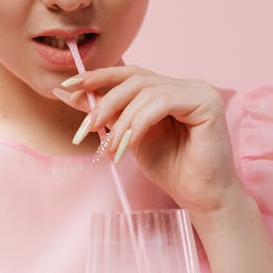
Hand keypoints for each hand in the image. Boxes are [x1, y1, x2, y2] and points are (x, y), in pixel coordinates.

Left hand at [56, 67, 245, 221]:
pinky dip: (139, 123)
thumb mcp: (127, 137)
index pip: (129, 74)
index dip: (97, 77)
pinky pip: (162, 103)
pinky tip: (128, 145)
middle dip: (105, 101)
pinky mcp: (206, 103)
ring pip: (146, 92)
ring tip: (110, 148)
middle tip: (86, 128)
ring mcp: (198, 91)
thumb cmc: (170, 169)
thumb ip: (104, 114)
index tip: (67, 87)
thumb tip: (65, 93)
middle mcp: (185, 85)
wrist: (200, 198)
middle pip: (135, 79)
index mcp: (169, 89)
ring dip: (121, 120)